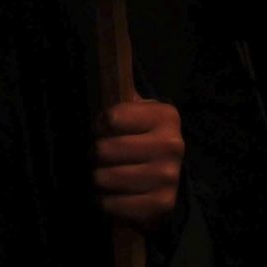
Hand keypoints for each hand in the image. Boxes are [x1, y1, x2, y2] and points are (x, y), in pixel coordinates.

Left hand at [93, 99, 183, 231]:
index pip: (110, 119)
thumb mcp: (135, 112)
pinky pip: (111, 204)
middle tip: (102, 158)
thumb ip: (118, 94)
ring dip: (98, 178)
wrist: (166, 180)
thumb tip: (102, 62)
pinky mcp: (162, 204)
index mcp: (165, 116)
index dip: (99, 126)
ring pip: (103, 177)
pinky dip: (105, 201)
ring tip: (106, 175)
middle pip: (103, 149)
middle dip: (94, 155)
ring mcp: (168, 176)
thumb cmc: (141, 139)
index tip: (102, 131)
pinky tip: (113, 195)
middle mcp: (172, 145)